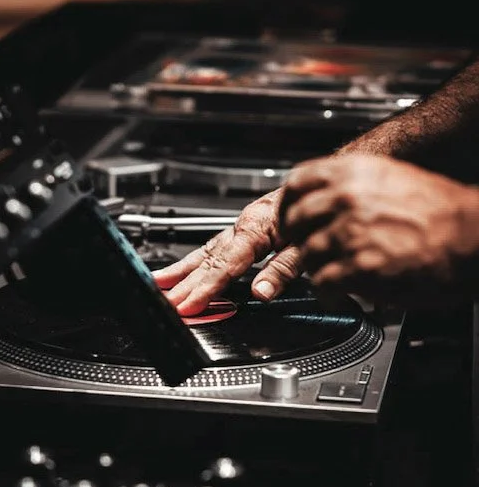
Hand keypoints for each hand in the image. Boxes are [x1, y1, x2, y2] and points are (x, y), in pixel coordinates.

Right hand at [152, 189, 305, 314]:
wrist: (326, 182)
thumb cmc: (319, 211)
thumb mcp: (309, 243)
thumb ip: (284, 269)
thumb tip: (261, 292)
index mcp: (258, 228)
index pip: (226, 265)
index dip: (205, 288)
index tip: (188, 304)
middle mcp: (244, 225)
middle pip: (208, 260)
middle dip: (184, 283)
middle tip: (166, 302)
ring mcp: (240, 227)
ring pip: (205, 251)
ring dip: (180, 270)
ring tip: (159, 283)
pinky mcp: (242, 228)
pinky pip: (211, 247)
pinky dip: (193, 261)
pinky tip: (179, 270)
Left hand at [281, 153, 478, 305]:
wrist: (475, 236)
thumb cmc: (443, 212)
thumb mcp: (391, 179)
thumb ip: (353, 186)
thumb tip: (323, 198)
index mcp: (354, 172)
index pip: (297, 183)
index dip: (288, 205)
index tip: (289, 219)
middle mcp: (347, 198)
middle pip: (294, 221)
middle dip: (297, 241)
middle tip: (307, 251)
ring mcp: (351, 232)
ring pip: (305, 255)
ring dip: (316, 269)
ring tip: (333, 274)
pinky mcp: (359, 266)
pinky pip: (322, 282)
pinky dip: (327, 293)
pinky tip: (339, 293)